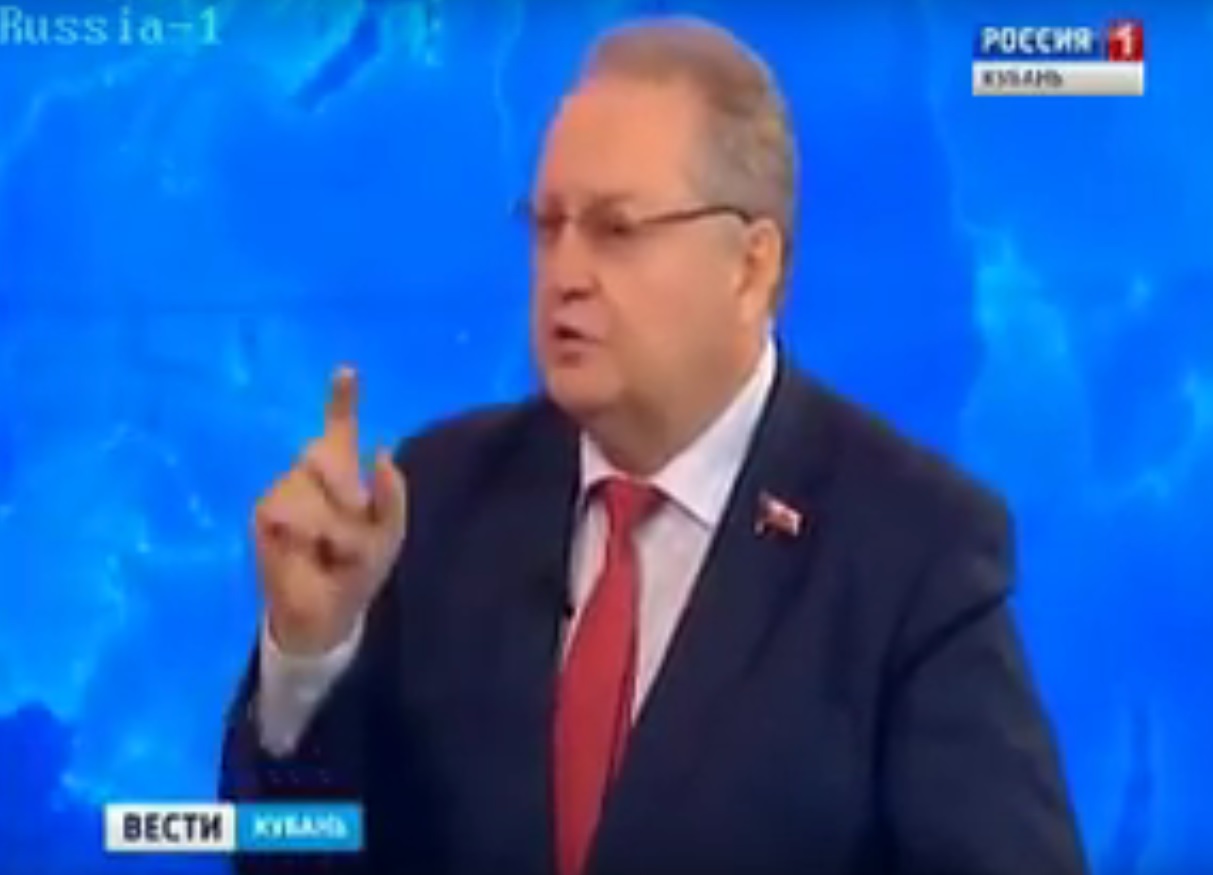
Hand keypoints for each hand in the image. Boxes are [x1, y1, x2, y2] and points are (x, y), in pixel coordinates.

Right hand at [253, 366, 407, 655]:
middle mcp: (310, 474)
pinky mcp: (266, 514)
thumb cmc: (358, 570)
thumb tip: (383, 452)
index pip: (339, 428)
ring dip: (334, 524)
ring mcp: (285, 491)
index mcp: (344, 473)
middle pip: (324, 452)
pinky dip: (312, 533)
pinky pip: (290, 511)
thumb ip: (392, 495)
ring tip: (335, 550)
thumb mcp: (388, 535)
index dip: (341, 400)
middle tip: (354, 516)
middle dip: (345, 485)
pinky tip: (314, 551)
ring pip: (309, 486)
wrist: (327, 612)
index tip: (347, 369)